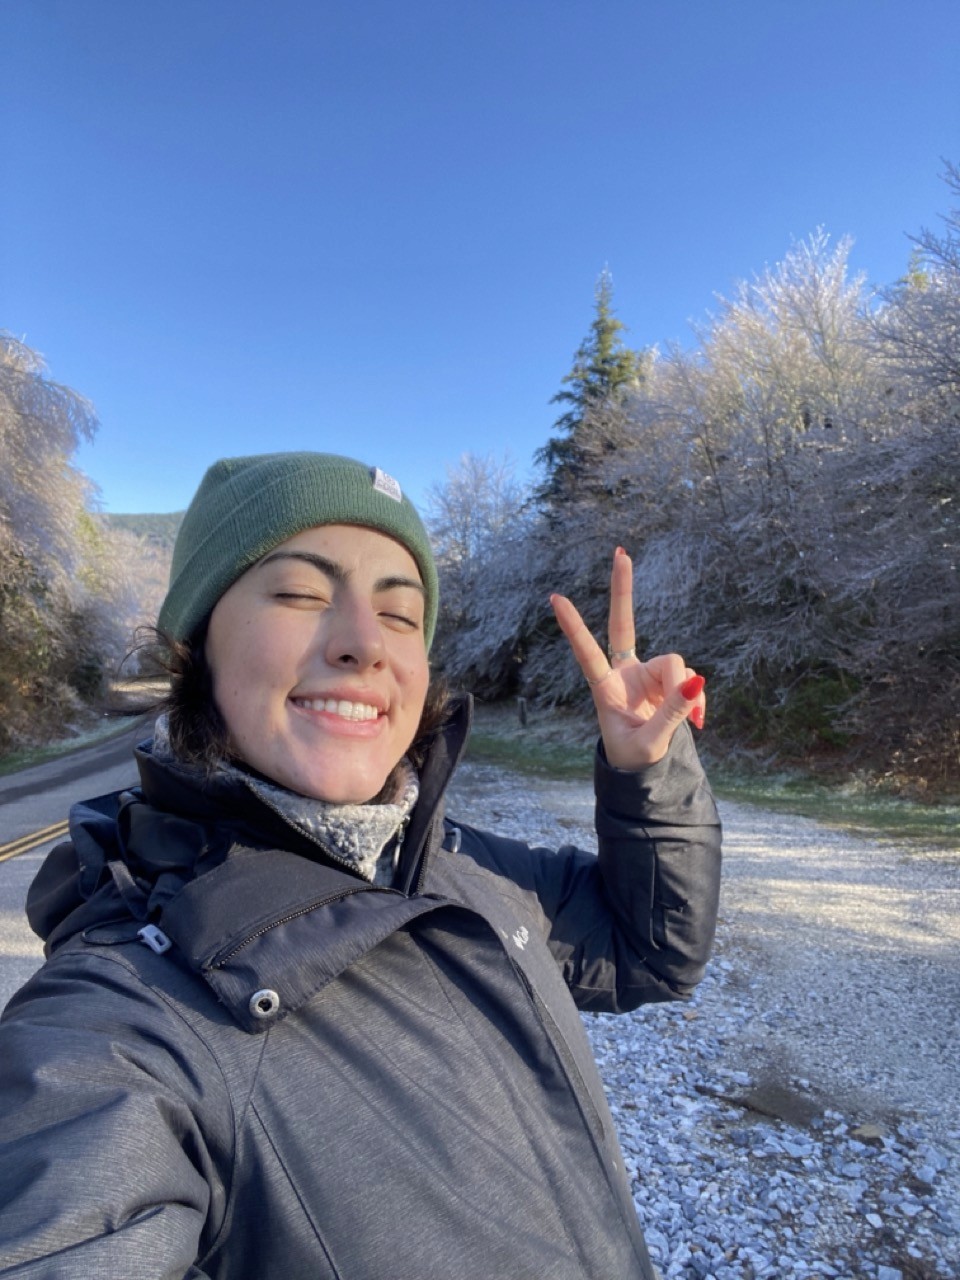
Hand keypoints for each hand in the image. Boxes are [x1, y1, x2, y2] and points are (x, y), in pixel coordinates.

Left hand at [550, 546, 706, 768]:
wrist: (644, 769)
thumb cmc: (634, 757)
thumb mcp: (650, 742)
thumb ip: (671, 713)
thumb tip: (697, 681)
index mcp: (605, 689)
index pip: (587, 654)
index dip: (574, 627)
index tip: (555, 598)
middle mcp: (624, 674)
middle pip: (626, 626)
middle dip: (623, 590)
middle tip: (620, 552)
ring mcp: (646, 674)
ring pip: (675, 664)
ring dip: (686, 691)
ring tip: (690, 722)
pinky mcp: (667, 680)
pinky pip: (690, 680)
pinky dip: (696, 698)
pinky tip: (697, 721)